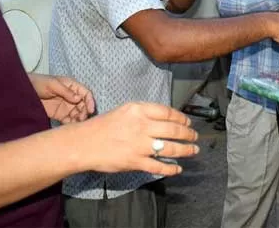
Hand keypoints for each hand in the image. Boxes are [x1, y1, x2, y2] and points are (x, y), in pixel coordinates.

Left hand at [29, 74, 95, 123]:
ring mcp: (66, 106)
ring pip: (78, 114)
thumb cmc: (39, 82)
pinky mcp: (60, 115)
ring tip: (76, 124)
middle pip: (83, 105)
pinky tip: (70, 127)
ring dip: (79, 119)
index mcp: (72, 86)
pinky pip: (69, 121)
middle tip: (82, 118)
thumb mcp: (53, 84)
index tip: (91, 110)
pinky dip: (71, 124)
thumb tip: (79, 98)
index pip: (86, 93)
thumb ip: (66, 91)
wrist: (24, 91)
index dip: (90, 101)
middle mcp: (71, 97)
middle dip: (85, 112)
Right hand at [81, 102, 198, 176]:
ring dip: (186, 150)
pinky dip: (170, 169)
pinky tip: (177, 169)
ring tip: (193, 151)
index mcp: (139, 110)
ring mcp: (140, 145)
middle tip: (195, 137)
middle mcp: (142, 126)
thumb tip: (165, 119)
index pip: (168, 112)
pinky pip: (159, 166)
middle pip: (174, 130)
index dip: (182, 118)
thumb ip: (144, 113)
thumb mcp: (125, 111)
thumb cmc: (103, 126)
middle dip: (188, 134)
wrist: (84, 143)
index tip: (188, 123)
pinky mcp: (136, 161)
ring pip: (171, 148)